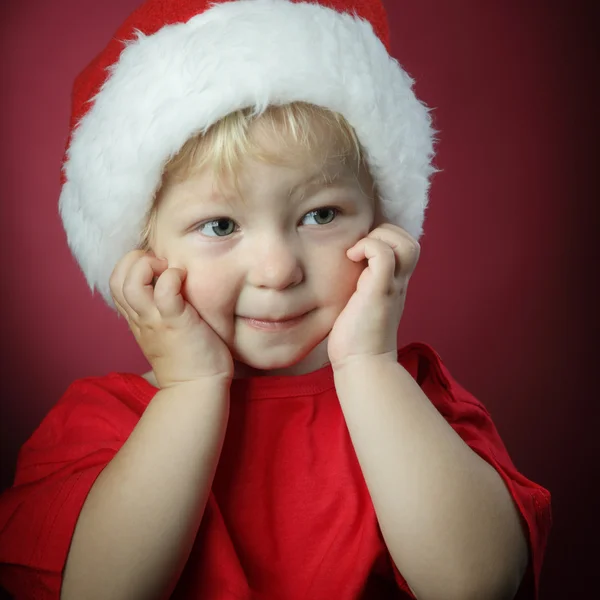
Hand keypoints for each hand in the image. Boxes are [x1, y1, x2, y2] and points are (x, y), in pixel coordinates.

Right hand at [110, 250, 233, 387]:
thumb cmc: (189, 357)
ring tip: (167, 269)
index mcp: (137, 318)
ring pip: (131, 283)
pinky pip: (165, 292)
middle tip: (160, 264)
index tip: (155, 267)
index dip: (130, 266)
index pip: (116, 284)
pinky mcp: (177, 322)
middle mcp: (141, 318)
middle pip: (116, 279)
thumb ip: (159, 310)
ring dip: (147, 266)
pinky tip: (184, 280)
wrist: (198, 388)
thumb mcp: (164, 330)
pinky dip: (172, 277)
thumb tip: (168, 285)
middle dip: (134, 260)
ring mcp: (156, 320)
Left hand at [327, 223, 419, 370]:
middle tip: (360, 248)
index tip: (360, 249)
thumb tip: (341, 274)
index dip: (385, 238)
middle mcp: (398, 282)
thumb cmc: (354, 339)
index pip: (403, 246)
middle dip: (385, 233)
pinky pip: (383, 254)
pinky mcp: (380, 291)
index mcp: (394, 284)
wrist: (361, 364)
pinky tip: (350, 258)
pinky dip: (367, 246)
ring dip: (379, 237)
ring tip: (357, 252)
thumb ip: (358, 287)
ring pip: (404, 243)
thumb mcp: (358, 304)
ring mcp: (392, 286)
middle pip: (410, 241)